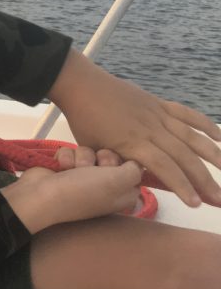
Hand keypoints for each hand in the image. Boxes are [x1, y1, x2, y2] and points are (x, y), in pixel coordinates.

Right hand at [0, 161, 142, 233]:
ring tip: (71, 170)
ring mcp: (83, 177)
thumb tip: (134, 164)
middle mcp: (104, 186)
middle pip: (111, 156)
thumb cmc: (83, 192)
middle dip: (101, 158)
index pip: (133, 167)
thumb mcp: (118, 181)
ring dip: (79, 158)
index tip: (117, 166)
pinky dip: (64, 158)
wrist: (42, 197)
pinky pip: (70, 152)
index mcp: (122, 194)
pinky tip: (60, 167)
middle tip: (93, 169)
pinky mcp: (64, 169)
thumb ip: (135, 169)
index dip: (125, 162)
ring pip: (89, 152)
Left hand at [48, 50, 220, 206]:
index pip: (164, 167)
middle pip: (183, 156)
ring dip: (212, 154)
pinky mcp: (159, 103)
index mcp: (133, 143)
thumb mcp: (95, 149)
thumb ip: (115, 165)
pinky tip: (220, 136)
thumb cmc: (83, 121)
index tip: (195, 203)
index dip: (181, 185)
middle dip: (203, 179)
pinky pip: (186, 114)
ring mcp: (157, 114)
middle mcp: (151, 129)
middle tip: (218, 198)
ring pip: (191, 136)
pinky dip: (205, 125)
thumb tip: (132, 182)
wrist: (81, 85)